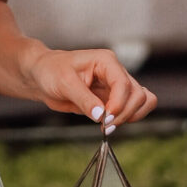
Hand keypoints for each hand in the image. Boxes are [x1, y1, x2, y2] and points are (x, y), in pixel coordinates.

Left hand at [24, 44, 156, 130]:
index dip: (119, 104)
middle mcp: (116, 72)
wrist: (43, 76)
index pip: (124, 84)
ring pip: (143, 101)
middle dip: (125, 113)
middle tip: (104, 125)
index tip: (105, 119)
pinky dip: (128, 118)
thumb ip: (84, 99)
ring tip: (108, 125)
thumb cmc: (51, 71)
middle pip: (139, 95)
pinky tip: (108, 123)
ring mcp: (117, 86)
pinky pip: (133, 109)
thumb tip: (101, 116)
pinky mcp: (114, 99)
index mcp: (106, 61)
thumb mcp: (64, 83)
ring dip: (130, 116)